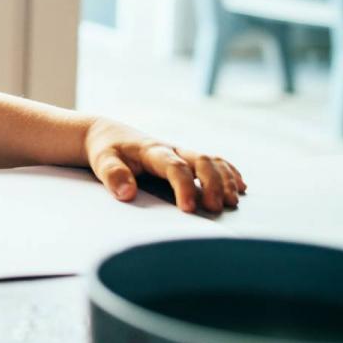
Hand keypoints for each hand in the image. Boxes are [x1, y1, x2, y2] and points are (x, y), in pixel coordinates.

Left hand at [84, 118, 245, 212]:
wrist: (106, 133)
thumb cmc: (105, 150)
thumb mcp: (101, 161)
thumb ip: (113, 175)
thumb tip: (127, 194)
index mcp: (151, 150)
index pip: (174, 166)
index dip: (184, 187)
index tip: (189, 209)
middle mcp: (170, 149)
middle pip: (200, 160)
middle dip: (212, 184)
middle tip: (216, 208)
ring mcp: (180, 152)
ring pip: (210, 160)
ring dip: (225, 180)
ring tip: (231, 202)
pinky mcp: (185, 157)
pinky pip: (213, 161)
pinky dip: (229, 172)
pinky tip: (240, 187)